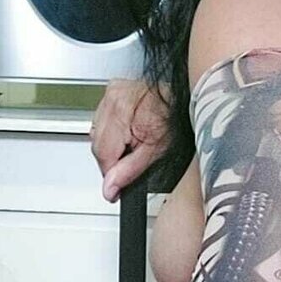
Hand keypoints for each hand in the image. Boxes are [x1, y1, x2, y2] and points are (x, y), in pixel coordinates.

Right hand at [90, 79, 170, 200]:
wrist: (183, 100)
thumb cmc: (175, 121)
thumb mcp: (156, 152)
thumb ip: (129, 172)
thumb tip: (109, 188)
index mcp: (121, 111)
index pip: (103, 154)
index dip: (111, 173)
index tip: (116, 187)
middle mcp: (113, 99)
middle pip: (98, 144)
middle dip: (112, 159)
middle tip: (130, 162)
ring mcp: (111, 93)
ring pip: (97, 134)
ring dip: (110, 145)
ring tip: (132, 144)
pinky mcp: (113, 92)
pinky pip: (102, 121)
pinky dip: (112, 132)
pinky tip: (127, 133)